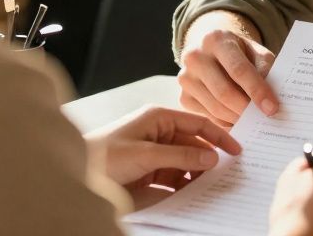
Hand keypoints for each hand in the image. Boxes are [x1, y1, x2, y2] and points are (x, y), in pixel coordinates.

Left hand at [86, 106, 240, 191]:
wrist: (75, 177)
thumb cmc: (103, 156)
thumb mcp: (146, 155)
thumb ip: (181, 157)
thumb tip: (212, 159)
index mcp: (158, 118)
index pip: (197, 124)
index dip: (219, 136)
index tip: (237, 151)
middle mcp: (158, 133)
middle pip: (194, 145)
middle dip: (210, 159)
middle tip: (230, 173)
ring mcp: (154, 153)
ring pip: (186, 163)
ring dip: (198, 174)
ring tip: (214, 186)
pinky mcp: (149, 172)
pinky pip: (174, 178)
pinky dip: (185, 186)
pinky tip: (194, 194)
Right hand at [179, 10, 278, 124]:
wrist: (210, 49)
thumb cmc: (239, 52)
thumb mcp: (255, 51)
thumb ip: (266, 69)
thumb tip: (272, 100)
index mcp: (216, 39)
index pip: (239, 69)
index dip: (257, 90)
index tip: (272, 108)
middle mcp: (195, 57)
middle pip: (224, 91)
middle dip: (247, 109)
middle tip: (265, 119)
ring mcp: (185, 78)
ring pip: (215, 107)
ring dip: (238, 118)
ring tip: (255, 121)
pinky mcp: (183, 97)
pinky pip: (208, 116)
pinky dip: (226, 123)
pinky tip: (239, 120)